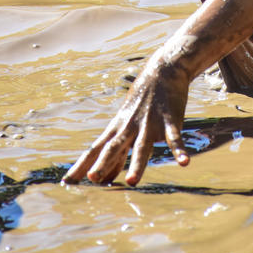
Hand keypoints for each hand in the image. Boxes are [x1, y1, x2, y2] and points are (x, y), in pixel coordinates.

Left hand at [63, 54, 190, 186]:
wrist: (163, 70)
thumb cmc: (142, 100)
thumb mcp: (126, 122)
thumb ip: (117, 150)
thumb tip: (105, 175)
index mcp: (118, 127)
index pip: (96, 148)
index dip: (82, 164)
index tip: (68, 182)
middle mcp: (130, 126)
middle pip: (114, 147)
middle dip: (103, 163)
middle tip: (93, 180)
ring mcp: (150, 123)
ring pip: (142, 146)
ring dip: (137, 164)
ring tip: (132, 182)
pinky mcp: (170, 120)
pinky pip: (174, 138)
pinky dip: (179, 150)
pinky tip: (184, 163)